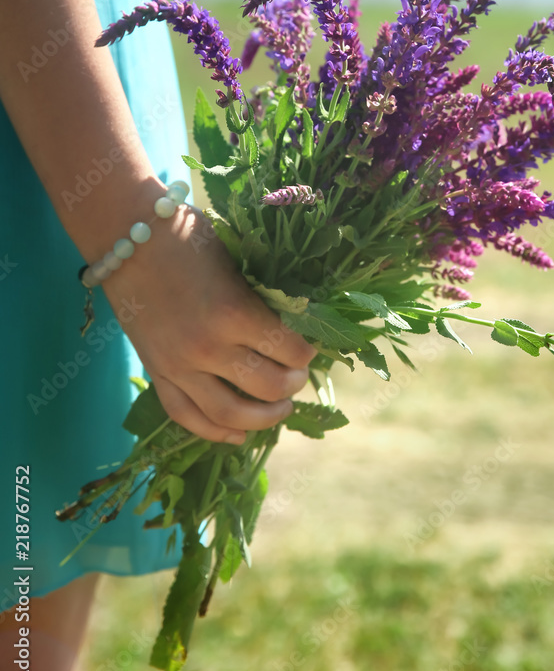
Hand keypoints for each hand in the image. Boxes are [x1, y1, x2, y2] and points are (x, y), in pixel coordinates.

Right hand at [102, 205, 314, 443]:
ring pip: (230, 413)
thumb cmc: (186, 236)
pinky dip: (215, 431)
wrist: (125, 236)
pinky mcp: (157, 372)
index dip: (307, 353)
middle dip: (292, 384)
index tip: (311, 348)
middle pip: (267, 387)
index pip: (289, 351)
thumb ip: (260, 297)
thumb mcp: (235, 262)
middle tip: (299, 375)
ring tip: (280, 409)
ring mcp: (179, 365)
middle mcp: (209, 347)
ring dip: (264, 417)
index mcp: (235, 313)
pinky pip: (187, 415)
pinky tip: (238, 434)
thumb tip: (292, 323)